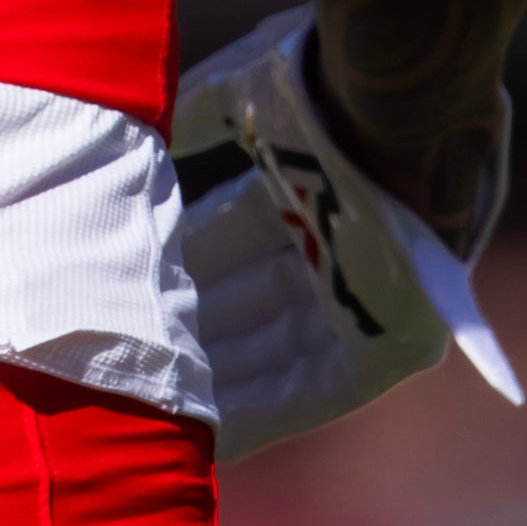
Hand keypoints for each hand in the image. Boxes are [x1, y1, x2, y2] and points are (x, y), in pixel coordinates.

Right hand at [166, 2, 519, 463]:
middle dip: (189, 323)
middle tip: (121, 350)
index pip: (238, 234)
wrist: (404, 111)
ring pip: (276, 348)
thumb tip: (137, 133)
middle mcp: (346, 239)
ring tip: (143, 396)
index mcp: (319, 179)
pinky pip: (318, 388)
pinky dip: (262, 411)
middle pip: (252, 296)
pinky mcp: (398, 341)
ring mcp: (373, 293)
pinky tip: (206, 436)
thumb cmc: (329, 89)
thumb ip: (196, 116)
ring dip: (216, 374)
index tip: (123, 284)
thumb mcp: (248, 93)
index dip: (182, 260)